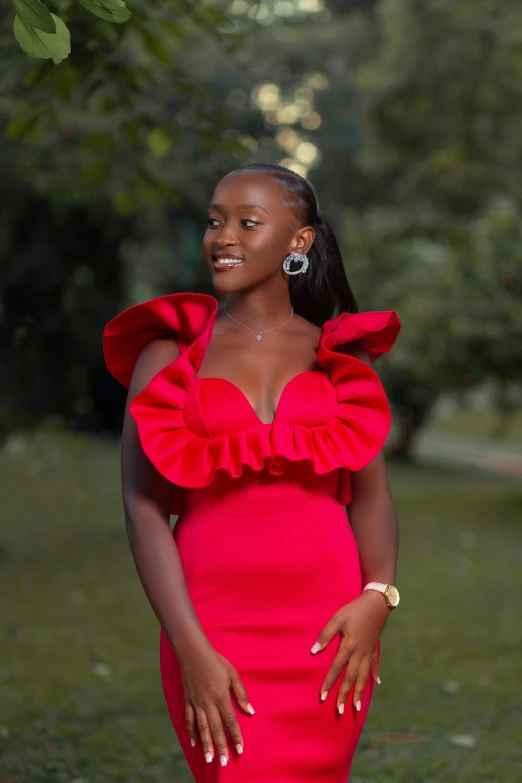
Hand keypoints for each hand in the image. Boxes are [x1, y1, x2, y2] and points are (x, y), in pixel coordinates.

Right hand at [179, 638, 254, 766]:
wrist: (193, 653)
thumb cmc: (216, 662)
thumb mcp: (233, 674)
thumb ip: (241, 693)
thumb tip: (250, 711)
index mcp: (221, 696)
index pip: (230, 721)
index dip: (236, 737)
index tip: (240, 750)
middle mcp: (208, 703)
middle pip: (215, 729)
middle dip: (220, 746)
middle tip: (223, 762)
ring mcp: (196, 703)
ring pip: (202, 728)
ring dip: (206, 744)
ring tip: (209, 758)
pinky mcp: (188, 701)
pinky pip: (189, 720)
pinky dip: (191, 732)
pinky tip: (194, 743)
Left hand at [310, 590, 389, 712]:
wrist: (376, 603)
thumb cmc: (354, 610)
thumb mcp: (337, 619)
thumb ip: (326, 635)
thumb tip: (313, 651)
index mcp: (348, 646)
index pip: (336, 669)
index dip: (329, 683)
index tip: (323, 697)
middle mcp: (359, 653)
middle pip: (351, 678)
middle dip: (344, 695)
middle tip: (339, 711)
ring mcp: (368, 652)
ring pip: (363, 676)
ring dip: (360, 692)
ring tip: (357, 707)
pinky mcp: (374, 647)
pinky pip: (374, 664)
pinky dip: (375, 674)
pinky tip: (376, 683)